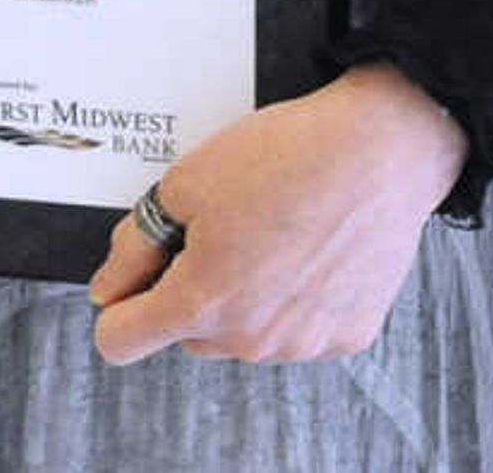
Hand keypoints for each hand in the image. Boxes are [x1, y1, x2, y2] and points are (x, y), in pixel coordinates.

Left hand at [83, 63, 468, 364]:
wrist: (383, 149)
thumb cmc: (290, 157)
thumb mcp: (185, 182)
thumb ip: (132, 246)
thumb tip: (109, 287)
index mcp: (203, 301)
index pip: (121, 343)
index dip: (117, 308)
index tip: (131, 284)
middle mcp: (251, 339)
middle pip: (188, 333)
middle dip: (191, 290)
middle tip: (220, 229)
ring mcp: (302, 344)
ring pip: (244, 334)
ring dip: (245, 297)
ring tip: (273, 231)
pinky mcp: (345, 336)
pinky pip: (297, 330)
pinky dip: (295, 300)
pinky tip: (310, 250)